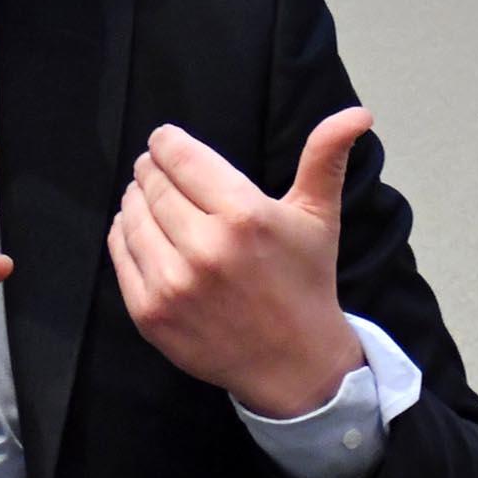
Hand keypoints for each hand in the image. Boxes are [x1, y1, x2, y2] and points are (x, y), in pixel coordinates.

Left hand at [109, 111, 367, 417]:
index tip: (166, 142)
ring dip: (135, 199)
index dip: (166, 142)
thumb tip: (358, 113)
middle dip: (151, 170)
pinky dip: (125, 235)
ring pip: (129, 215)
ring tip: (152, 201)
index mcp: (245, 217)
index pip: (179, 156)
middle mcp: (204, 248)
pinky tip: (145, 234)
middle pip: (151, 183)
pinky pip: (119, 252)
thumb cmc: (305, 283)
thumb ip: (326, 158)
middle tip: (159, 172)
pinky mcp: (150, 312)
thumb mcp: (319, 217)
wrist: (295, 364)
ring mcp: (173, 283)